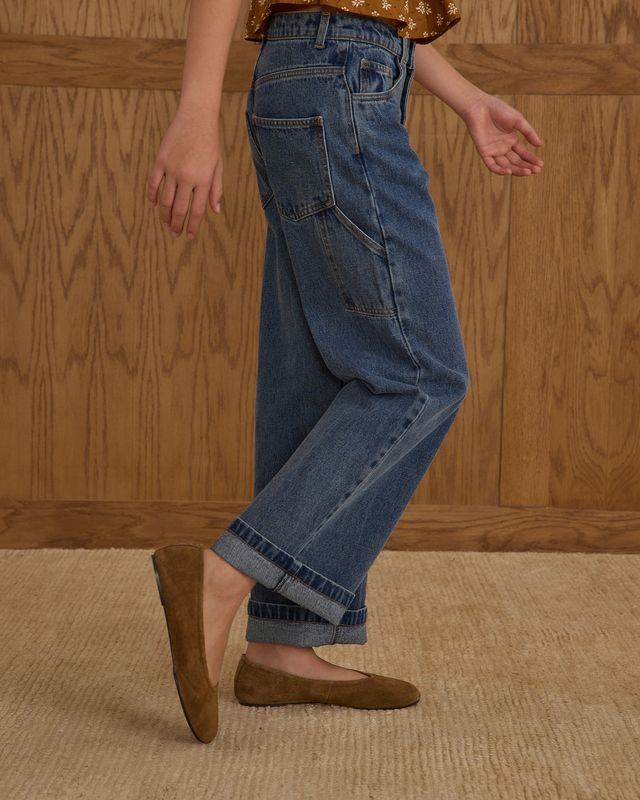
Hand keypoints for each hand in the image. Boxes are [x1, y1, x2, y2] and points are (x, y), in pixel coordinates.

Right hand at [146, 101, 222, 239]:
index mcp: (203, 180)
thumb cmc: (210, 143)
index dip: (193, 226)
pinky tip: (154, 205)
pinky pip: (153, 183)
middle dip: (177, 224)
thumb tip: (215, 211)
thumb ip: (216, 189)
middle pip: (179, 209)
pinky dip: (152, 196)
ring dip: (164, 215)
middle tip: (174, 233)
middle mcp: (187, 177)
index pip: (197, 211)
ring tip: (165, 223)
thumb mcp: (218, 167)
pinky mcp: (160, 160)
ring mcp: (172, 169)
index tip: (189, 236)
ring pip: (165, 200)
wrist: (196, 117)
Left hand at [460, 92, 543, 176]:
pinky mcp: (484, 152)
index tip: (540, 165)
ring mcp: (494, 151)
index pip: (523, 153)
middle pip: (516, 161)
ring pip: (506, 165)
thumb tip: (540, 145)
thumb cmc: (498, 110)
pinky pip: (492, 165)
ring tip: (528, 172)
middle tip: (537, 170)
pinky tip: (509, 171)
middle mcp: (503, 147)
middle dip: (527, 166)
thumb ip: (529, 133)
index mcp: (511, 140)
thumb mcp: (518, 120)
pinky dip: (500, 170)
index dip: (531, 159)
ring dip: (517, 170)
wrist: (480, 106)